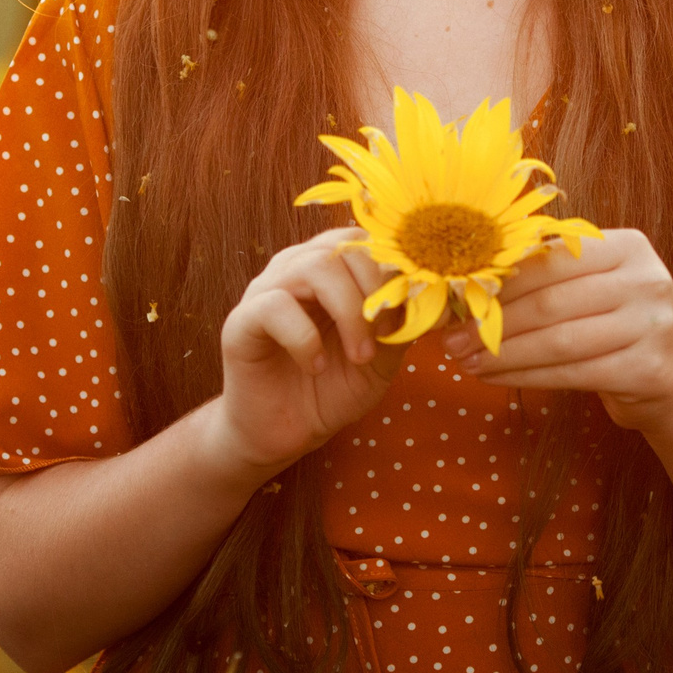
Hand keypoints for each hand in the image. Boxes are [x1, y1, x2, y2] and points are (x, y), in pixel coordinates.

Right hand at [206, 226, 411, 475]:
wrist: (286, 432)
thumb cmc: (332, 388)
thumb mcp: (380, 358)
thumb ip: (401, 324)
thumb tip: (430, 297)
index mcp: (331, 270)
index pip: (366, 240)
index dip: (395, 272)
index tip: (414, 316)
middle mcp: (297, 269)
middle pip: (343, 247)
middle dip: (375, 291)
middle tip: (383, 338)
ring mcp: (266, 290)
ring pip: (313, 266)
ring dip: (348, 312)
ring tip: (358, 355)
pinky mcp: (241, 320)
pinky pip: (275, 306)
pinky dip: (305, 337)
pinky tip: (316, 365)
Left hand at [443, 228, 672, 434]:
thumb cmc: (615, 324)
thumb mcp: (592, 287)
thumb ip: (545, 277)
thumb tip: (467, 288)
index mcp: (626, 245)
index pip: (551, 259)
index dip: (501, 282)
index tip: (459, 301)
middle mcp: (646, 278)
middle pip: (551, 302)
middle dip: (494, 323)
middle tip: (452, 340)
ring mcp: (652, 323)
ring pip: (558, 340)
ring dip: (504, 354)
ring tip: (466, 362)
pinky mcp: (648, 367)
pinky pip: (574, 373)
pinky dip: (527, 377)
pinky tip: (497, 378)